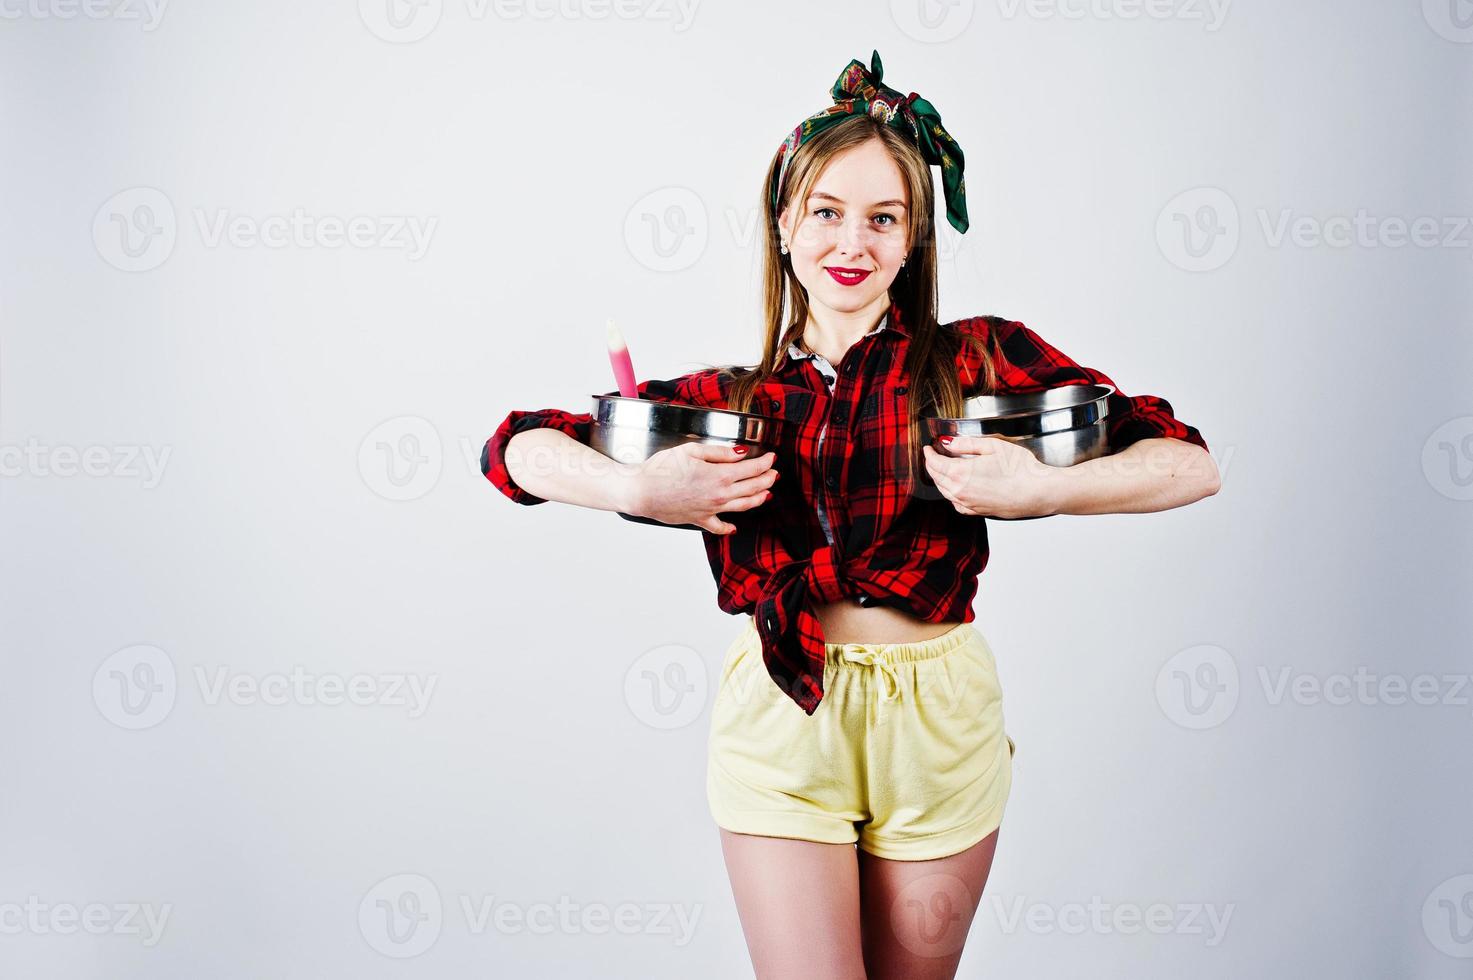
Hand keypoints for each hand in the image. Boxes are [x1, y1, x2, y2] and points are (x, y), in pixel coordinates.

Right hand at [623, 443, 777, 534]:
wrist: (641, 491)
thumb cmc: (661, 469)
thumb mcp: (691, 451)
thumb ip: (719, 452)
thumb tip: (741, 453)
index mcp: (719, 475)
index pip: (752, 469)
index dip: (765, 463)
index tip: (771, 458)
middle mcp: (719, 495)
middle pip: (753, 488)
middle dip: (767, 479)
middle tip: (774, 473)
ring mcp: (711, 510)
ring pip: (743, 506)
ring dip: (758, 499)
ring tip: (766, 494)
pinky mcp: (700, 519)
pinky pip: (719, 527)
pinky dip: (729, 528)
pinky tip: (734, 527)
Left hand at [921, 435, 1059, 518]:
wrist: (1037, 492)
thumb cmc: (1020, 469)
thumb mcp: (992, 446)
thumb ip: (966, 444)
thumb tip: (949, 444)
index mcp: (960, 473)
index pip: (934, 463)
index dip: (929, 454)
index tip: (928, 448)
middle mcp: (960, 491)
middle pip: (937, 478)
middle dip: (931, 466)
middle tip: (933, 456)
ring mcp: (968, 504)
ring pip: (944, 491)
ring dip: (939, 479)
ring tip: (942, 469)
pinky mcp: (977, 511)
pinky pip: (956, 503)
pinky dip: (951, 494)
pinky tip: (956, 488)